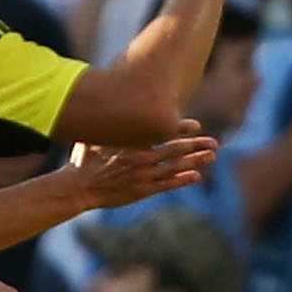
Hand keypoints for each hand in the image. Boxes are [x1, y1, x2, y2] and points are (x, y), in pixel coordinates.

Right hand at [68, 132, 213, 206]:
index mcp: (130, 142)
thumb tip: (112, 100)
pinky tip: (196, 176)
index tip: (196, 125)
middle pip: (173, 149)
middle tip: (214, 142)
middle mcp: (139, 157)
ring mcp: (142, 175)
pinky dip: (182, 180)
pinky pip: (166, 185)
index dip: (179, 128)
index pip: (159, 132)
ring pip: (174, 167)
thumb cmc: (84, 159)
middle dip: (196, 145)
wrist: (77, 186)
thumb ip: (111, 123)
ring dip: (195, 161)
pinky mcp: (141, 191)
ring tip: (212, 156)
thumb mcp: (96, 136)